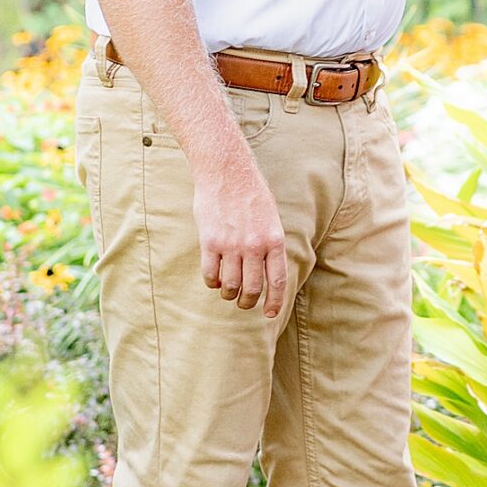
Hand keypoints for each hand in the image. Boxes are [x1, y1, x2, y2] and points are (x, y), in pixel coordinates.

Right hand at [194, 142, 288, 316]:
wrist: (227, 171)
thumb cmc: (251, 194)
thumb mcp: (271, 219)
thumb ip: (270, 245)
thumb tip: (267, 274)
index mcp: (274, 240)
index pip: (277, 281)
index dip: (274, 302)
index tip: (268, 315)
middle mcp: (254, 246)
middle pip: (252, 289)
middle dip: (247, 303)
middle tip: (243, 303)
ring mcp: (231, 245)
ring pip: (230, 286)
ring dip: (228, 294)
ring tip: (227, 290)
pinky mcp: (210, 242)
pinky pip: (210, 275)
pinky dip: (212, 282)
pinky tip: (214, 277)